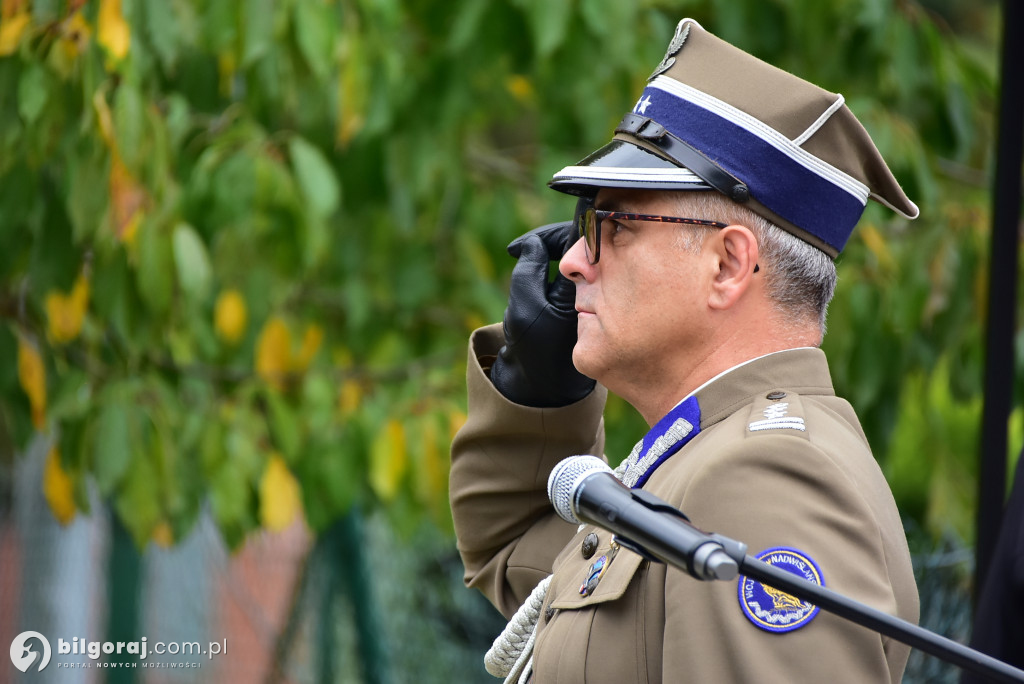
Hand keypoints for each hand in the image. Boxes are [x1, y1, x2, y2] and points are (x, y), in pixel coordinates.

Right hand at [489, 221, 595, 406]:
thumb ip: (530, 267)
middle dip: (550, 241)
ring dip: (549, 252)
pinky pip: (571, 269)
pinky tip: (534, 271)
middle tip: (519, 249)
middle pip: (581, 244)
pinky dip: (550, 265)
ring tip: (525, 263)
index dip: (554, 235)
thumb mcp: (525, 304)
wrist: (543, 384)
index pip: (583, 243)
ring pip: (574, 255)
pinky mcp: (582, 299)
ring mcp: (591, 293)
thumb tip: (537, 242)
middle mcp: (597, 288)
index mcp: (589, 288)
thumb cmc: (534, 347)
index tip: (519, 246)